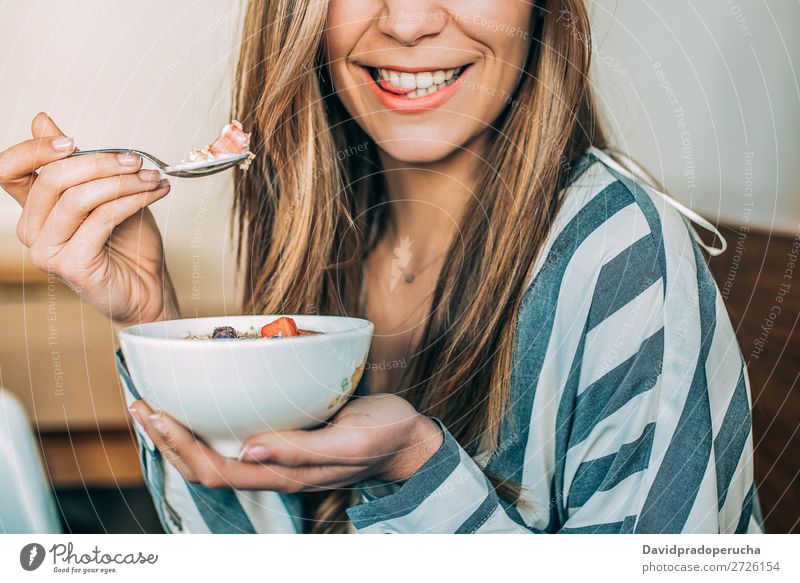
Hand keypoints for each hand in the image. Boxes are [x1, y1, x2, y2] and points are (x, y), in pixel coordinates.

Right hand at [0, 112, 178, 329]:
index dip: (34, 149)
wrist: (149, 287)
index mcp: (35, 208)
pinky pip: (100, 219)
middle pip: (52, 178)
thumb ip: (77, 162)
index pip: (8, 169)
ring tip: (152, 178)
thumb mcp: (105, 192)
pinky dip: (131, 200)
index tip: (74, 141)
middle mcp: (32, 230)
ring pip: (78, 198)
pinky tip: (152, 195)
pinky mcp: (70, 265)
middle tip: (135, 160)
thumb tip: (42, 119)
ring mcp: (47, 250)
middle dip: (100, 163)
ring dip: (123, 182)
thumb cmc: (128, 242)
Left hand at [128, 394, 443, 492]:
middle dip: (167, 440)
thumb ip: (301, 450)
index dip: (179, 446)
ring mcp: (276, 456)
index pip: (214, 470)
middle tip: (141, 403)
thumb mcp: (349, 441)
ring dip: (180, 435)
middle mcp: (273, 468)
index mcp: (284, 473)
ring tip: (156, 405)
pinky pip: (233, 439)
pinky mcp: (283, 439)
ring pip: (214, 455)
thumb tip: (249, 448)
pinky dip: (206, 424)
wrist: (406, 438)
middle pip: (203, 466)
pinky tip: (199, 404)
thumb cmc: (383, 436)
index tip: (154, 413)